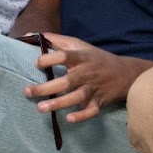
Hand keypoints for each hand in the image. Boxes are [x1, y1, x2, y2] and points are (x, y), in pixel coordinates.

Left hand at [22, 33, 148, 123]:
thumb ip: (57, 40)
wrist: (125, 73)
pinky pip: (91, 111)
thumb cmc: (96, 58)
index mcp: (81, 58)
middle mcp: (86, 73)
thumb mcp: (80, 45)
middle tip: (28, 92)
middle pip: (66, 81)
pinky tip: (68, 118)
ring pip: (76, 97)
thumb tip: (34, 34)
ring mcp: (93, 89)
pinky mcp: (99, 102)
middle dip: (46, 88)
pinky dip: (81, 116)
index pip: (64, 56)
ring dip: (59, 103)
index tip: (36, 64)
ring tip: (40, 108)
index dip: (49, 59)